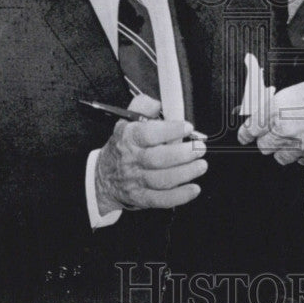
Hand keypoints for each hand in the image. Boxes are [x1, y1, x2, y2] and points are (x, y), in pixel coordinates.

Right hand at [95, 95, 207, 213]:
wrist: (103, 176)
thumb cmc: (122, 146)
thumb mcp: (127, 120)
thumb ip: (143, 106)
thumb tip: (159, 103)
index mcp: (129, 137)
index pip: (148, 134)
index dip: (170, 130)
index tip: (187, 127)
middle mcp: (132, 160)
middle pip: (158, 159)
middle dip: (183, 154)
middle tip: (199, 148)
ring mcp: (136, 180)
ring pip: (162, 180)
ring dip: (186, 173)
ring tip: (201, 165)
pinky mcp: (141, 198)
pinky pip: (161, 200)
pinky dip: (180, 196)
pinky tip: (193, 188)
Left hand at [236, 69, 303, 164]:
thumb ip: (288, 99)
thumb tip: (279, 105)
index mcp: (279, 108)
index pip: (251, 128)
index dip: (246, 132)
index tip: (245, 134)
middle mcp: (286, 131)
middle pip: (263, 147)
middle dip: (266, 140)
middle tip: (272, 133)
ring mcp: (302, 147)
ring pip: (281, 158)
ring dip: (283, 150)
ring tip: (293, 139)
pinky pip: (302, 162)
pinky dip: (303, 155)